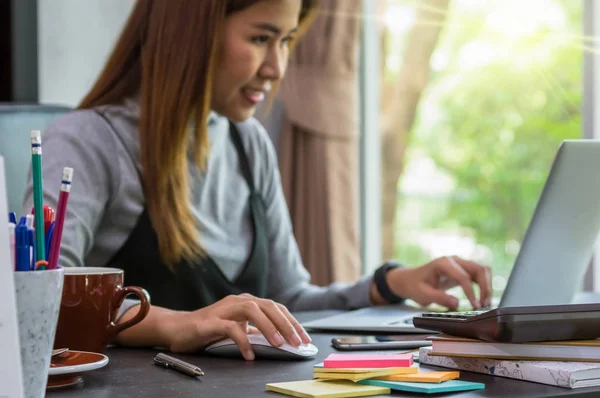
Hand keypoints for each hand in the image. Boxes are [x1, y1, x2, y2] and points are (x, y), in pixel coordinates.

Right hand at [164, 293, 310, 359]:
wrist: (178, 328)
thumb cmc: (209, 329)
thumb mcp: (238, 329)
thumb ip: (255, 332)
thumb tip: (280, 341)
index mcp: (247, 302)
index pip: (276, 308)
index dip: (293, 322)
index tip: (305, 338)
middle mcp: (238, 301)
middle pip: (269, 306)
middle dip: (286, 324)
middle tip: (297, 342)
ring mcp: (224, 309)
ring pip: (252, 310)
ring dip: (269, 327)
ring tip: (279, 344)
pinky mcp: (211, 321)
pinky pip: (230, 328)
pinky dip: (242, 341)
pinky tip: (249, 355)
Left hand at [370, 256, 491, 309]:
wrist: (410, 280)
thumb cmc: (415, 286)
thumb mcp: (423, 294)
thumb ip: (439, 298)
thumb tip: (457, 303)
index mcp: (443, 263)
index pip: (463, 276)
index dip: (471, 292)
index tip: (474, 306)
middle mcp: (454, 260)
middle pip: (478, 269)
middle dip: (485, 287)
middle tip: (483, 305)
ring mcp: (460, 264)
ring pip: (482, 270)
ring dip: (487, 286)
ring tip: (485, 303)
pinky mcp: (463, 270)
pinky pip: (479, 275)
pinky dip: (484, 286)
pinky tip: (482, 299)